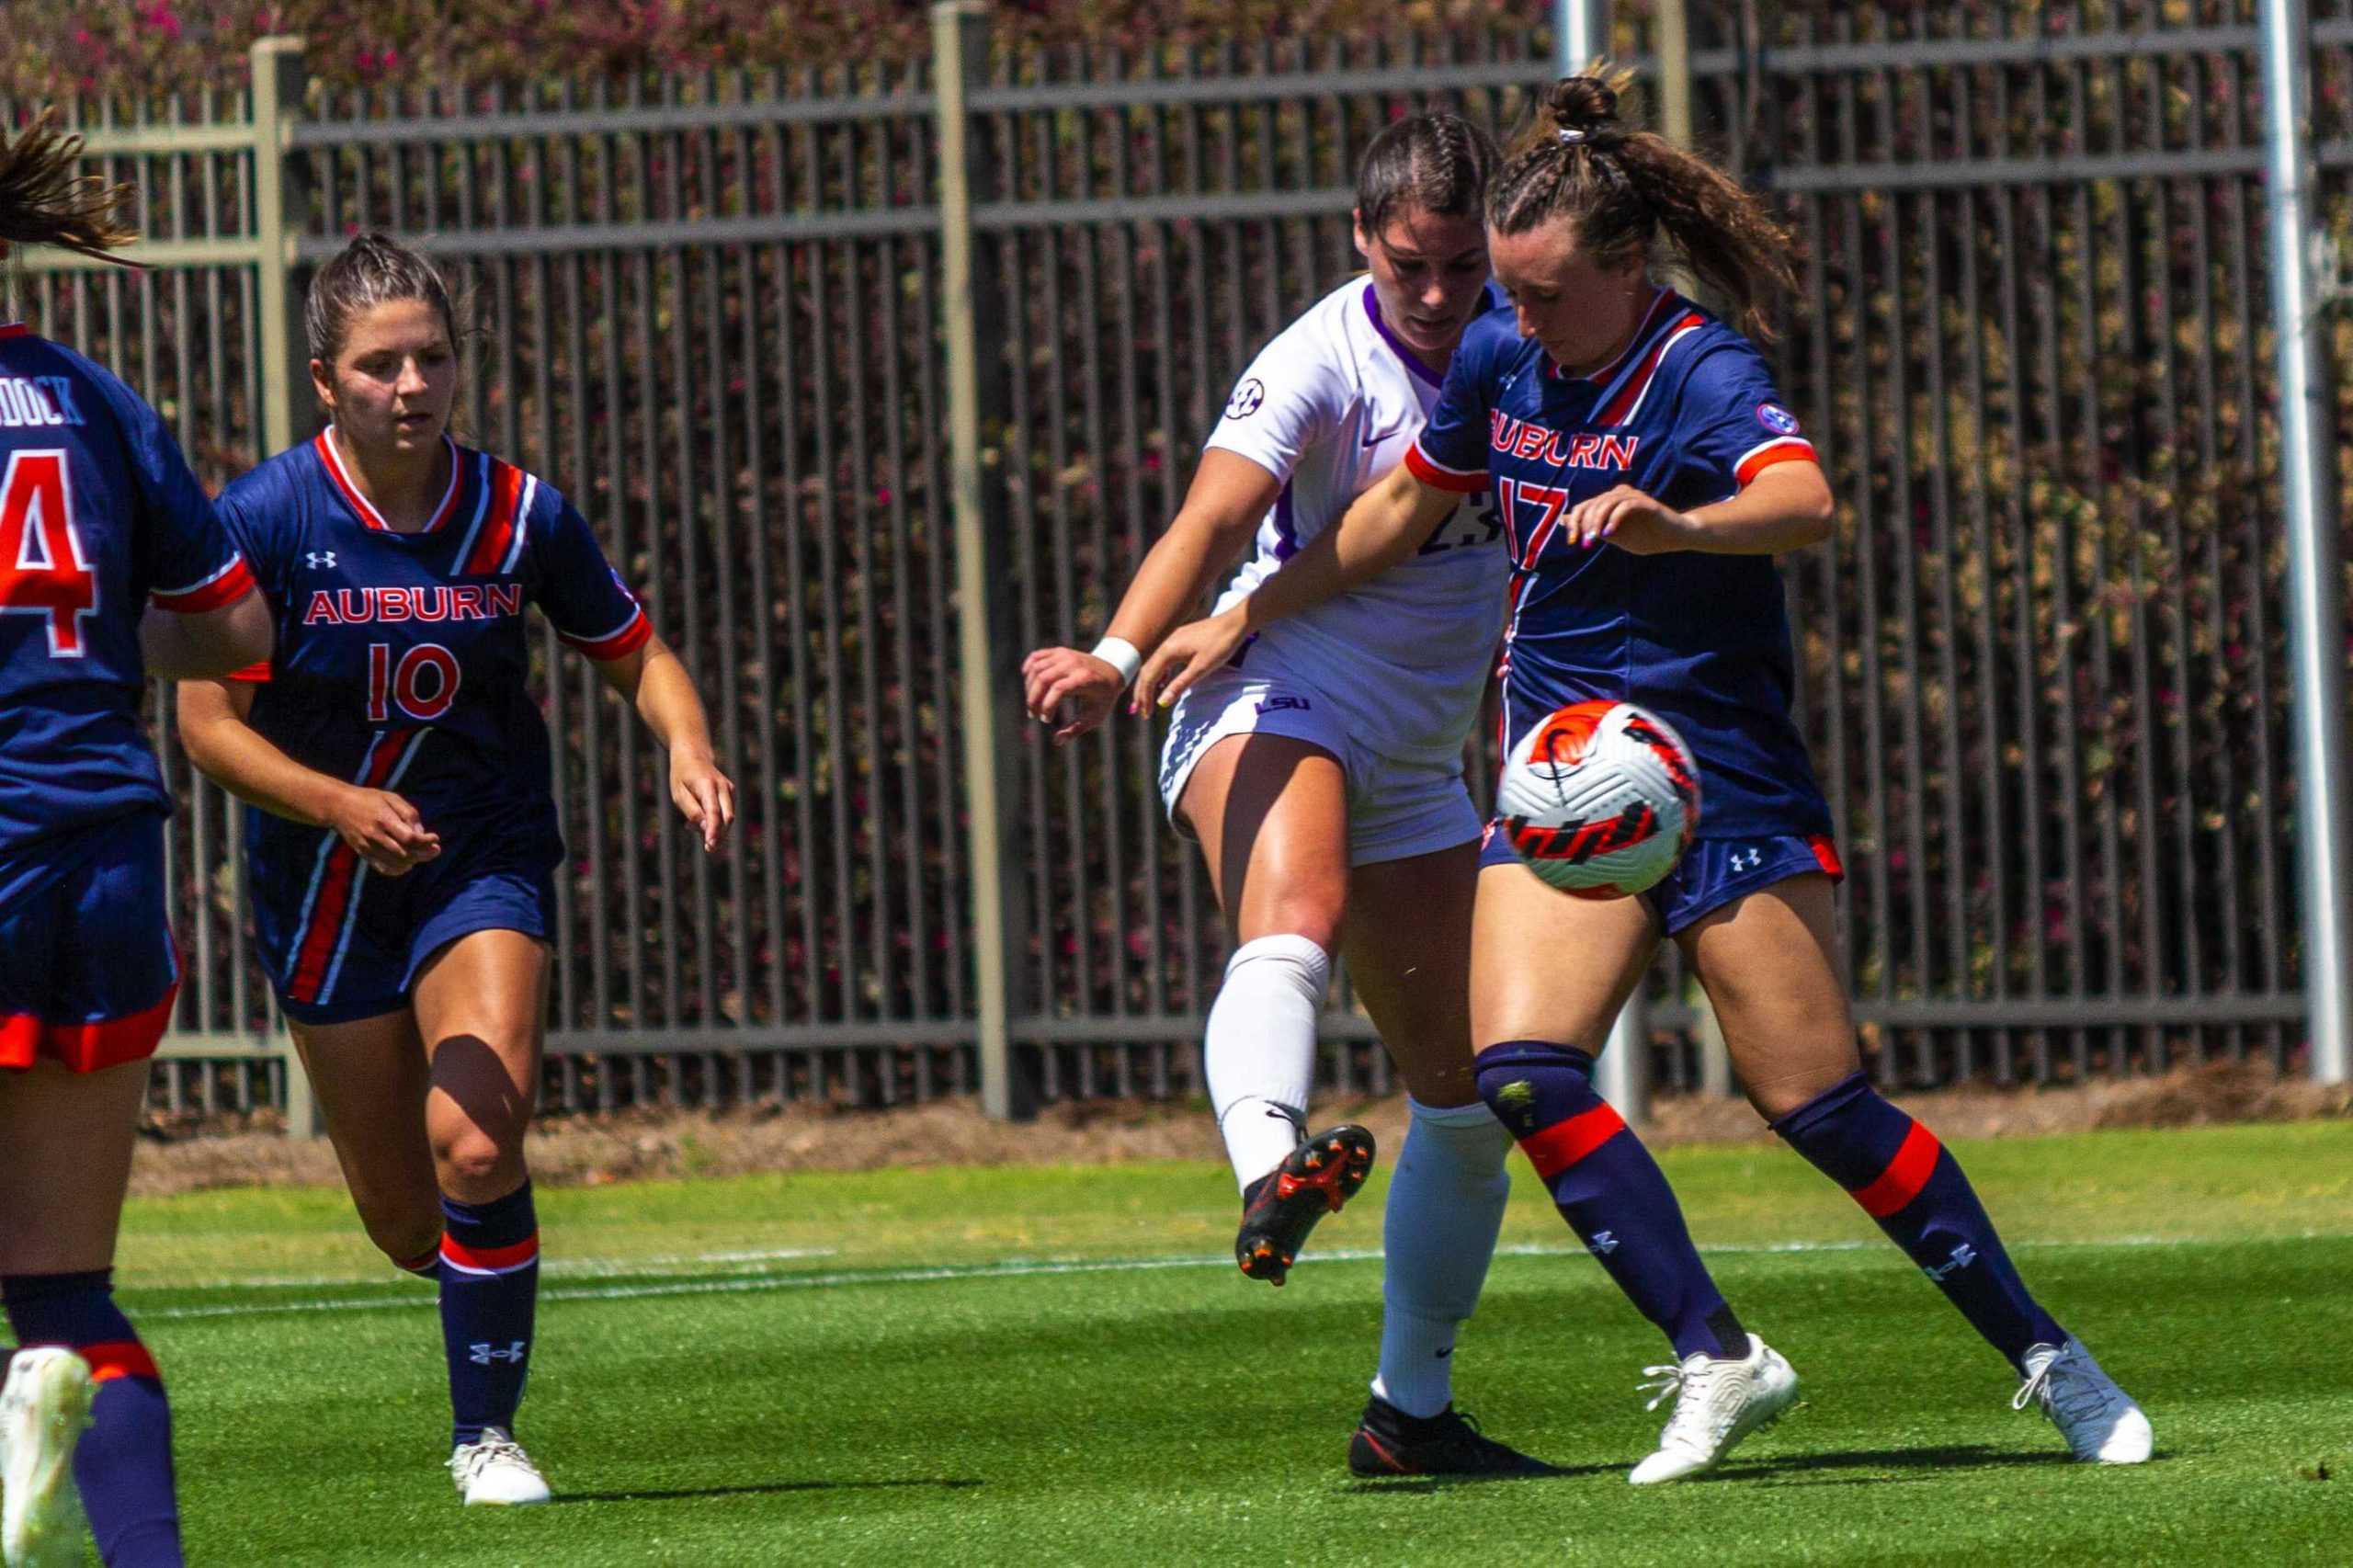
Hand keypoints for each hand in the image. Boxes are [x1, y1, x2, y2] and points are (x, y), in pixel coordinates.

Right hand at [329, 787, 439, 876]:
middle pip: (405, 853)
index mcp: (383, 819)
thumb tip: (421, 833)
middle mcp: (375, 835)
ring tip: (424, 854)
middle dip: (424, 853)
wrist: (338, 806)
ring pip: (396, 863)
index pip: (409, 838)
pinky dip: (399, 869)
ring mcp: (368, 847)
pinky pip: (384, 868)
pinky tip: (408, 863)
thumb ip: (409, 814)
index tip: (435, 838)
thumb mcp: (391, 798)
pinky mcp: (363, 853)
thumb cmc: (369, 799)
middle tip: (436, 850)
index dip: (425, 841)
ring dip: (414, 861)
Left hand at [671, 748, 736, 851]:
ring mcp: (730, 790)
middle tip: (708, 848)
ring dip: (714, 828)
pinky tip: (699, 819)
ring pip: (728, 818)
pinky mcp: (731, 795)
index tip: (711, 845)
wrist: (693, 756)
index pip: (714, 812)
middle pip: (727, 818)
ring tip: (691, 825)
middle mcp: (723, 787)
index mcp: (707, 785)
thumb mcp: (679, 794)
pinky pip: (726, 814)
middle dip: (719, 835)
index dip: (713, 831)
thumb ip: (692, 811)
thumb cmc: (682, 776)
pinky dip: (715, 822)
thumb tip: (705, 829)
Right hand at [1020, 646, 1125, 742]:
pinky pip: (1036, 657)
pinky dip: (1028, 669)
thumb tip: (1056, 741)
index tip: (1046, 720)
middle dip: (1033, 699)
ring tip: (1032, 704)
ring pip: (1036, 668)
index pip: (1058, 689)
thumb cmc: (1103, 697)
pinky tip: (1028, 683)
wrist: (1112, 670)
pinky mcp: (1058, 651)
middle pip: (1043, 678)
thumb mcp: (1095, 716)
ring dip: (1029, 688)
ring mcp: (1065, 655)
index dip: (1047, 706)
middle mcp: (1073, 663)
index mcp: (1085, 678)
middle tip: (1032, 715)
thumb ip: (1076, 729)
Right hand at [1130, 606, 1246, 714]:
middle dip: (1141, 692)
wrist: (1234, 623)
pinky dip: (1159, 673)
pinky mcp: (1180, 640)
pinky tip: (1163, 682)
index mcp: (1167, 650)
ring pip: (1154, 665)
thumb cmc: (1220, 645)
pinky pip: (1163, 659)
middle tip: (1139, 711)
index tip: (1146, 714)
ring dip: (1149, 683)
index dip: (1145, 697)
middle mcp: (1166, 644)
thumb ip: (1179, 685)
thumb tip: (1162, 702)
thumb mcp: (1200, 668)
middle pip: (1146, 671)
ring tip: (1146, 700)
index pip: (1149, 677)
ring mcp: (1172, 640)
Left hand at [1560, 485, 1693, 554]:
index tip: (1572, 541)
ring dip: (1597, 522)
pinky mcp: (1645, 502)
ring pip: (1606, 503)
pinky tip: (1609, 533)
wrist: (1673, 537)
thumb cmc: (1644, 536)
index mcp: (1608, 502)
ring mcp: (1632, 497)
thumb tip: (1565, 521)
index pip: (1583, 507)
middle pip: (1592, 504)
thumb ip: (1591, 528)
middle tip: (1586, 542)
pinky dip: (1614, 519)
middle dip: (1584, 524)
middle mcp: (1618, 495)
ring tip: (1596, 538)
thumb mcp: (1612, 535)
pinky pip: (1625, 506)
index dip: (1574, 523)